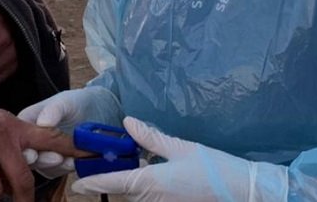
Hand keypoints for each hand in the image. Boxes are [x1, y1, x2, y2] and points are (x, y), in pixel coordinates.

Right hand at [18, 86, 121, 178]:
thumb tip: (43, 123)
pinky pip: (56, 172)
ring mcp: (42, 155)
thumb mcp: (65, 101)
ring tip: (69, 160)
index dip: (24, 147)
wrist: (95, 114)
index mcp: (25, 122)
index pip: (18, 137)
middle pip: (28, 157)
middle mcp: (29, 141)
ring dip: (56, 166)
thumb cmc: (75, 103)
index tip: (33, 153)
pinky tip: (74, 162)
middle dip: (42, 160)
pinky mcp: (54, 166)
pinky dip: (65, 169)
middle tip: (56, 158)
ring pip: (42, 167)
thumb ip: (53, 110)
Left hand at [71, 117, 288, 201]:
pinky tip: (146, 170)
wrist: (240, 190)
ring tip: (119, 163)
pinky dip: (141, 185)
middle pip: (122, 190)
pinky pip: (148, 196)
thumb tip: (127, 123)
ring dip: (125, 182)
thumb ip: (151, 138)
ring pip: (134, 194)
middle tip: (96, 164)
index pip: (114, 183)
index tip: (77, 183)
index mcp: (151, 183)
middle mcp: (152, 198)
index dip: (93, 183)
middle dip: (108, 180)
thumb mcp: (180, 148)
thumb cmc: (212, 167)